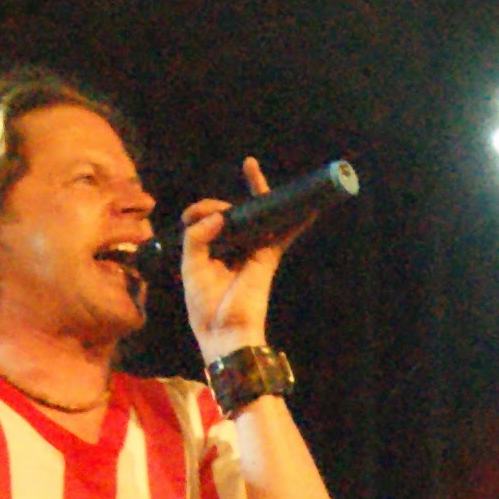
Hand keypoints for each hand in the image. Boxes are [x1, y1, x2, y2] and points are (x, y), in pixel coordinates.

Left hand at [177, 157, 285, 365]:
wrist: (225, 332)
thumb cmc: (206, 308)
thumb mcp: (191, 268)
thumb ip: (197, 238)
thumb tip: (220, 215)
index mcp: (214, 253)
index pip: (210, 222)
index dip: (200, 210)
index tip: (191, 217)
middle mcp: (234, 249)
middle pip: (237, 215)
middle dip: (234, 193)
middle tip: (246, 166)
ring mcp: (253, 252)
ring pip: (258, 217)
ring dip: (259, 192)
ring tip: (253, 168)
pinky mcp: (268, 258)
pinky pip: (284, 233)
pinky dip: (296, 218)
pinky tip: (306, 203)